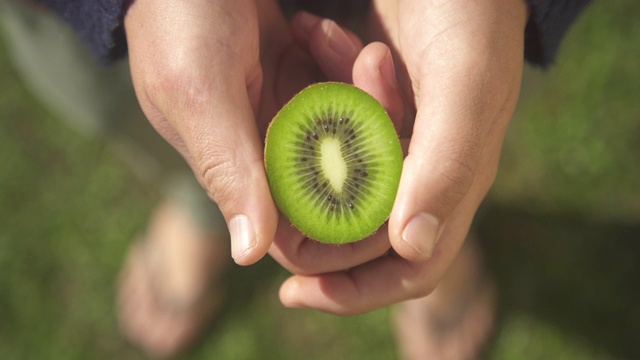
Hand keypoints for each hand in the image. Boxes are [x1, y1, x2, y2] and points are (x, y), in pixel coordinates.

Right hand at [124, 0, 361, 264]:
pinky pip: (347, 93)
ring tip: (361, 50)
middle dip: (375, 143)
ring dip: (367, 95)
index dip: (353, 227)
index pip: (305, 235)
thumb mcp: (197, 91)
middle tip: (376, 78)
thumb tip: (248, 254)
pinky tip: (320, 29)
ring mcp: (290, 119)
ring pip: (355, 137)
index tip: (394, 185)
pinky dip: (348, 64)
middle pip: (344, 186)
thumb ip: (226, 168)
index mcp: (240, 175)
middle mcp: (269, 156)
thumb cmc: (177, 18)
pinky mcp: (302, 82)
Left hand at [275, 0, 528, 313]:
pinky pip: (336, 115)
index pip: (410, 265)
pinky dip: (321, 84)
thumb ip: (447, 163)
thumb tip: (412, 247)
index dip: (356, 288)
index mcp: (458, 178)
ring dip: (318, 119)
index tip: (292, 289)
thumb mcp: (466, 83)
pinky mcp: (380, 101)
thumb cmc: (472, 10)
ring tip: (315, 37)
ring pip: (341, 166)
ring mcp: (405, 136)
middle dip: (318, 202)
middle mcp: (431, 168)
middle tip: (272, 168)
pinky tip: (313, 30)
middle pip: (362, 225)